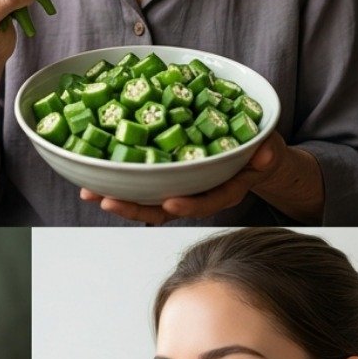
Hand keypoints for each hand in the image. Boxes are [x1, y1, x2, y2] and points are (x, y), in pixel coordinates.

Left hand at [80, 133, 288, 225]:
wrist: (254, 154)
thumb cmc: (259, 152)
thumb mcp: (268, 150)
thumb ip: (266, 153)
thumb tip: (265, 153)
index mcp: (223, 190)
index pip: (207, 201)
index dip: (190, 204)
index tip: (171, 203)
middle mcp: (195, 193)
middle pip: (164, 208)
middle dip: (135, 208)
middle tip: (108, 202)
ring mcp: (177, 187)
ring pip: (146, 200)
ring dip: (116, 197)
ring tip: (89, 193)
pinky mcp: (163, 176)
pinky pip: (139, 182)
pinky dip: (116, 180)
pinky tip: (91, 176)